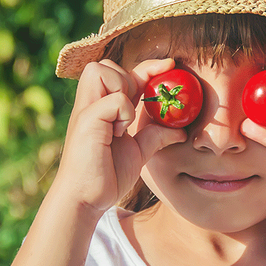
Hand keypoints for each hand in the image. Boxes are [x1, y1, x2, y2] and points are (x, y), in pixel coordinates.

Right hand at [51, 59, 187, 212]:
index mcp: (101, 108)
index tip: (170, 66)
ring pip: (102, 71)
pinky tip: (117, 133)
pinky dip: (124, 113)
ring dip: (120, 90)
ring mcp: (86, 110)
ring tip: (122, 121)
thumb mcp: (138, 152)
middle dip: (126, 78)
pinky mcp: (86, 121)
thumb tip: (180, 130)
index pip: (123, 74)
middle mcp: (90, 104)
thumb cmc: (106, 177)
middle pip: (104, 65)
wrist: (85, 200)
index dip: (147, 67)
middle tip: (131, 111)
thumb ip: (154, 136)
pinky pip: (115, 99)